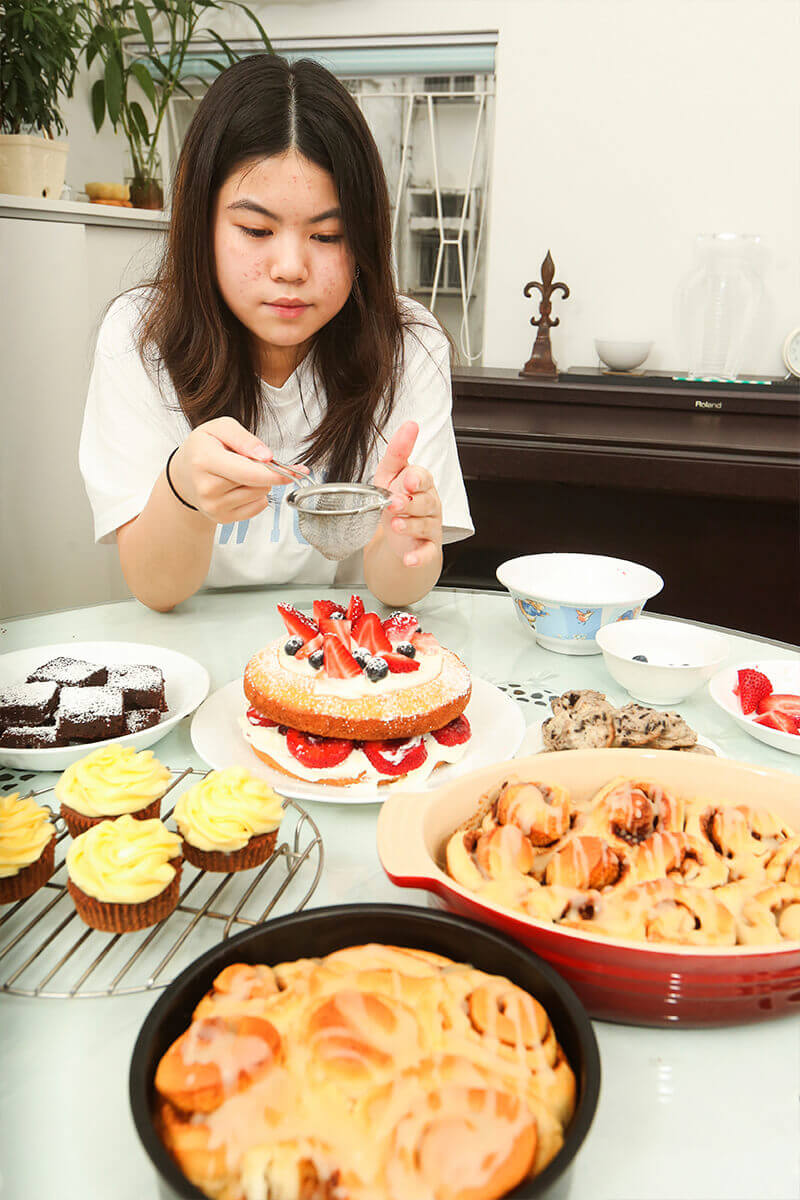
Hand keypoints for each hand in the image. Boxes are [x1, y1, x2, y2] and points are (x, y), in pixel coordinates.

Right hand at [169, 416, 306, 522]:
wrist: (185, 473)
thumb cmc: (204, 446)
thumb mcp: (221, 428)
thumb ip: (244, 438)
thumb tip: (267, 457)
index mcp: (204, 461)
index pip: (250, 473)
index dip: (276, 473)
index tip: (296, 470)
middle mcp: (207, 488)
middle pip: (259, 484)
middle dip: (266, 471)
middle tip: (254, 460)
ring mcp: (213, 507)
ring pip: (260, 495)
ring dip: (259, 482)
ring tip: (239, 472)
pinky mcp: (221, 519)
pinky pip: (257, 507)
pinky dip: (255, 495)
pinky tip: (239, 486)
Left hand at [373, 420, 441, 567]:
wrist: (398, 536)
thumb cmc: (395, 500)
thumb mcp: (389, 474)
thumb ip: (398, 452)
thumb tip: (410, 425)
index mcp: (421, 484)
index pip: (423, 478)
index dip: (416, 479)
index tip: (407, 480)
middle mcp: (429, 504)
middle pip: (425, 501)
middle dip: (410, 502)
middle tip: (394, 503)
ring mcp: (430, 526)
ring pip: (425, 524)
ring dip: (410, 525)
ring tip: (396, 525)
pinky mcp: (426, 547)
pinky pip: (427, 552)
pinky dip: (419, 557)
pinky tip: (409, 558)